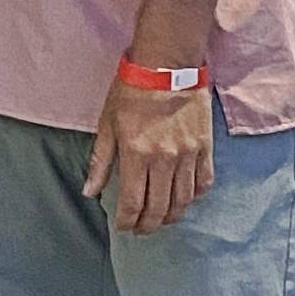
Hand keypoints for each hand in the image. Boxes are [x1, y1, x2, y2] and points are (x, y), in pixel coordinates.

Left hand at [84, 77, 213, 235]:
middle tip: (141, 230)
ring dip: (171, 216)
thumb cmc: (131, 92)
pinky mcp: (205, 147)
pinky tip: (185, 199)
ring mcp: (188, 155)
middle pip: (159, 208)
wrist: (167, 65)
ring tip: (162, 220)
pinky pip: (204, 182)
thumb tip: (89, 192)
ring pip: (183, 200)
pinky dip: (194, 196)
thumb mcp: (108, 125)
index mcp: (136, 154)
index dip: (128, 221)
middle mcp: (164, 159)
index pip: (133, 203)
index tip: (124, 227)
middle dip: (148, 225)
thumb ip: (100, 162)